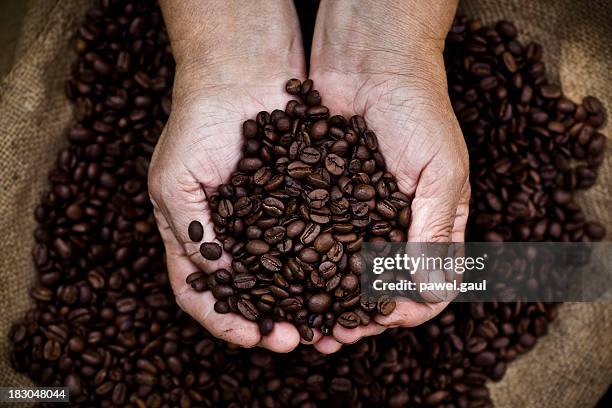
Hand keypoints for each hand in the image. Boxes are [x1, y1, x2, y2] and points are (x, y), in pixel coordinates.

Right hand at [149, 1, 306, 351]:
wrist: (243, 71)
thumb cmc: (198, 120)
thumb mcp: (175, 177)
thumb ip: (189, 229)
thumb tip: (217, 277)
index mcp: (194, 233)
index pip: (202, 293)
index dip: (225, 319)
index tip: (254, 336)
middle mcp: (232, 233)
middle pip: (250, 293)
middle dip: (272, 320)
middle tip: (300, 339)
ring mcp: (266, 218)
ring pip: (286, 274)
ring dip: (304, 302)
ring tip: (329, 323)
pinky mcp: (301, 200)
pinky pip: (313, 239)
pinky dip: (325, 265)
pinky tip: (345, 280)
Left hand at [308, 0, 469, 352]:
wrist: (370, 59)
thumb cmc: (417, 110)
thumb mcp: (440, 170)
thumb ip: (434, 231)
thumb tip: (430, 291)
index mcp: (434, 221)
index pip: (429, 284)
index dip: (408, 309)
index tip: (382, 319)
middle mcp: (396, 224)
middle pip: (381, 287)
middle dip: (360, 316)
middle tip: (335, 336)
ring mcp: (358, 213)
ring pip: (344, 272)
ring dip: (328, 302)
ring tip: (307, 323)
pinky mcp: (324, 197)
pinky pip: (316, 241)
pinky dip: (306, 268)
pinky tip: (287, 282)